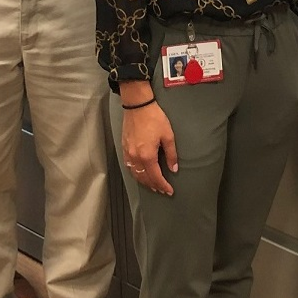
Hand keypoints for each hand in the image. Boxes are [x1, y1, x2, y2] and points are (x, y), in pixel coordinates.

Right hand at [120, 80, 177, 195]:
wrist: (137, 105)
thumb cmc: (154, 118)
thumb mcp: (168, 135)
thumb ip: (171, 154)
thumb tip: (174, 168)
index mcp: (147, 156)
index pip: (155, 177)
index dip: (163, 185)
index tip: (169, 191)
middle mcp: (135, 157)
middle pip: (144, 178)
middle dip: (154, 186)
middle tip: (162, 190)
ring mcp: (128, 153)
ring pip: (135, 174)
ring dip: (144, 182)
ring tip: (153, 185)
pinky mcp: (124, 148)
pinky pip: (129, 167)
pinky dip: (135, 174)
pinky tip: (140, 174)